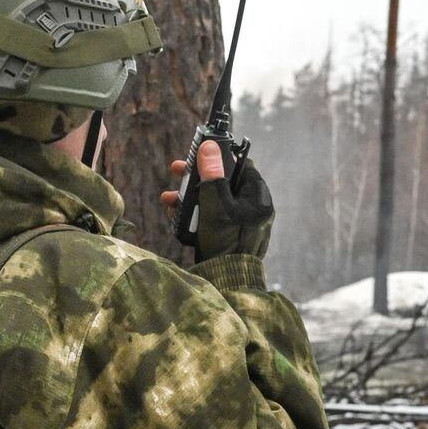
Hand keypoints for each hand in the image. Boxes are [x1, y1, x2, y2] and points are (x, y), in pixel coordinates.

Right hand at [159, 141, 272, 261]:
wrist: (226, 281)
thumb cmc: (224, 241)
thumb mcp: (215, 204)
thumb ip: (213, 175)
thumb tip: (210, 146)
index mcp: (259, 198)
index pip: (243, 166)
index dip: (222, 158)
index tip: (202, 154)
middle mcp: (255, 210)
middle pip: (225, 184)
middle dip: (198, 177)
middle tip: (177, 170)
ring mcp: (244, 225)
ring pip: (216, 202)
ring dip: (191, 197)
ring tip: (168, 198)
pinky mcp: (233, 238)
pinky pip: (215, 219)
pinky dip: (198, 215)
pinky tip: (176, 215)